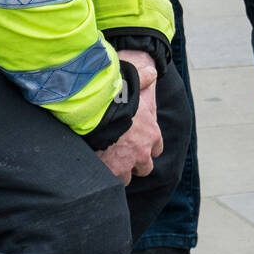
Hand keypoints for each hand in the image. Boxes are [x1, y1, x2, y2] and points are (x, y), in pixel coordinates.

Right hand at [96, 69, 161, 186]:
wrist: (97, 111)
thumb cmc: (117, 95)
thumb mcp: (135, 81)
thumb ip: (145, 78)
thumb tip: (152, 71)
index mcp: (152, 134)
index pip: (157, 148)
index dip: (148, 146)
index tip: (138, 142)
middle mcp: (143, 152)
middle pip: (145, 167)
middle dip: (135, 163)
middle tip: (122, 154)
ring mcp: (126, 165)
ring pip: (127, 177)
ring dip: (119, 171)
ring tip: (107, 162)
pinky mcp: (110, 172)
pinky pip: (111, 182)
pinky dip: (104, 176)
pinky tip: (96, 167)